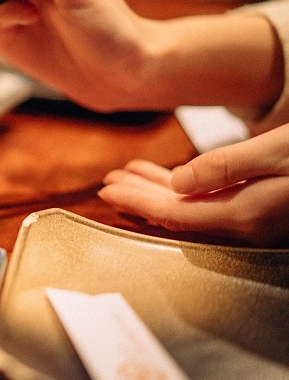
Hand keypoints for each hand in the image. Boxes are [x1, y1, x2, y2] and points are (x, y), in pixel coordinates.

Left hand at [98, 124, 288, 245]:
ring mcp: (255, 222)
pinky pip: (212, 204)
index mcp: (245, 214)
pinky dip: (186, 190)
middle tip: (108, 183)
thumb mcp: (276, 153)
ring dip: (157, 191)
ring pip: (193, 208)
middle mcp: (247, 226)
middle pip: (177, 214)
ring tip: (128, 176)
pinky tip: (172, 179)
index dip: (137, 202)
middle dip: (138, 197)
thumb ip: (226, 167)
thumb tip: (178, 181)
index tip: (108, 190)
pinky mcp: (261, 212)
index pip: (173, 213)